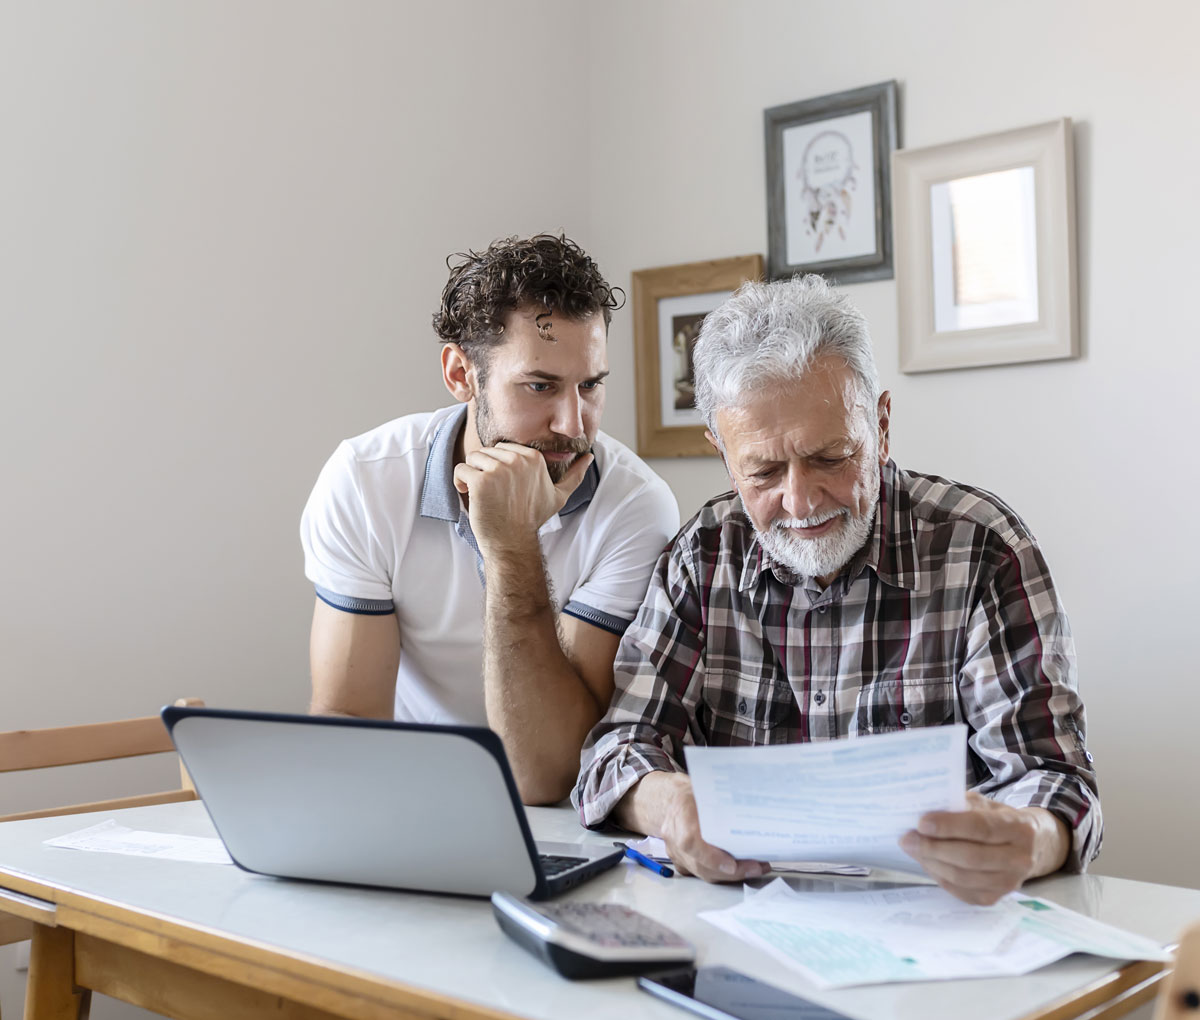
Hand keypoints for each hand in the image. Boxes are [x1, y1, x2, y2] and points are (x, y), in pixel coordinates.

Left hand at [453, 444, 592, 552]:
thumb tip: (589, 457)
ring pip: (472, 458)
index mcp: (533, 458)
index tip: (504, 488)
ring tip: (481, 495)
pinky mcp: (482, 481)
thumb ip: (574, 475)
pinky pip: (461, 470)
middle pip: (486, 451)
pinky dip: (460, 482)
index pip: (502, 448)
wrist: (513, 542)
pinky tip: (470, 495)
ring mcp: (499, 470)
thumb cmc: (532, 518)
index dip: (498, 467)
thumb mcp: (559, 496)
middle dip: (484, 470)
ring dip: (471, 475)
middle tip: (493, 494)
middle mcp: (517, 460)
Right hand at [656, 774, 769, 882]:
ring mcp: (676, 852)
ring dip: (731, 875)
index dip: (711, 857)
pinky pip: (703, 873)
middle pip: (700, 864)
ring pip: (703, 872)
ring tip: (755, 867)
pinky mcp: (682, 862)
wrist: (670, 800)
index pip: (690, 842)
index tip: (732, 865)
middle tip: (756, 867)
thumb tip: (751, 810)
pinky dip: (723, 874)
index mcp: (680, 814)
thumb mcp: (706, 789)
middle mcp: (674, 837)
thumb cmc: (691, 793)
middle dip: (732, 871)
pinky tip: (742, 868)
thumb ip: (722, 803)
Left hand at [899, 792, 1069, 904]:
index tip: (922, 822)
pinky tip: (927, 862)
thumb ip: (962, 805)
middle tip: (907, 838)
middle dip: (934, 848)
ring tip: (912, 848)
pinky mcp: (995, 898)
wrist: (1032, 846)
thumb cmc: (1001, 820)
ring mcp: (1009, 883)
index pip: (981, 828)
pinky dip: (939, 876)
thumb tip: (926, 809)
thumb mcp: (987, 805)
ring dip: (932, 863)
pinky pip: (961, 891)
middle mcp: (1019, 859)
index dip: (949, 826)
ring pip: (963, 877)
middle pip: (971, 857)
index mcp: (1019, 829)